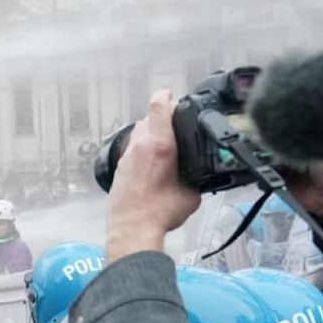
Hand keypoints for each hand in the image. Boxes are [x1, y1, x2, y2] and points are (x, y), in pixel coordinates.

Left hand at [106, 90, 199, 261]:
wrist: (132, 228)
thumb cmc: (159, 213)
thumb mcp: (191, 194)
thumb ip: (197, 179)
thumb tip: (202, 178)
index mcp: (160, 145)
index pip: (159, 105)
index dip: (167, 95)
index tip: (172, 94)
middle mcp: (140, 145)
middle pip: (149, 117)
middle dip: (163, 117)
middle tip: (176, 124)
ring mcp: (127, 155)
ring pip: (139, 132)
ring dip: (151, 133)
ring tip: (166, 145)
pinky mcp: (120, 168)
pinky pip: (133, 149)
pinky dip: (143, 149)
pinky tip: (153, 164)